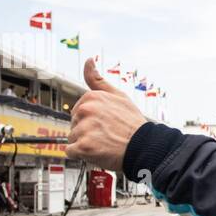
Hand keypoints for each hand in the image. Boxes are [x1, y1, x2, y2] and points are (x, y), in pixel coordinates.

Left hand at [65, 57, 148, 171]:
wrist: (145, 146)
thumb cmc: (133, 124)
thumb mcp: (118, 96)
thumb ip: (98, 80)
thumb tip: (89, 60)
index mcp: (91, 97)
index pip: (78, 112)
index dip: (91, 121)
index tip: (105, 125)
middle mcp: (85, 110)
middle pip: (74, 125)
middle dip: (86, 133)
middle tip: (106, 136)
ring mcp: (84, 128)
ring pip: (73, 139)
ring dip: (85, 145)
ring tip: (104, 144)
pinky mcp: (83, 146)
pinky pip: (71, 152)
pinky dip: (82, 155)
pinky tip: (97, 152)